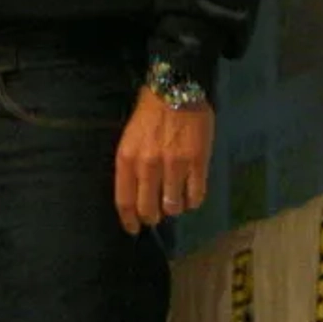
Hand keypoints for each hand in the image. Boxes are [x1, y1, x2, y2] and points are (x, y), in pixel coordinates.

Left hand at [113, 87, 212, 235]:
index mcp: (127, 158)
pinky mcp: (197, 163)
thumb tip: (135, 194)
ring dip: (173, 208)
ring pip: (173, 206)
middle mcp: (148, 165)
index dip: (128, 220)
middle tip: (155, 215)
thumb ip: (131, 166)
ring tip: (174, 200)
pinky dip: (192, 201)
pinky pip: (196, 196)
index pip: (124, 199)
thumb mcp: (129, 138)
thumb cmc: (148, 114)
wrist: (175, 92)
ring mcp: (174, 166)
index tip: (132, 229)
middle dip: (151, 217)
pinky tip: (190, 194)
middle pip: (148, 209)